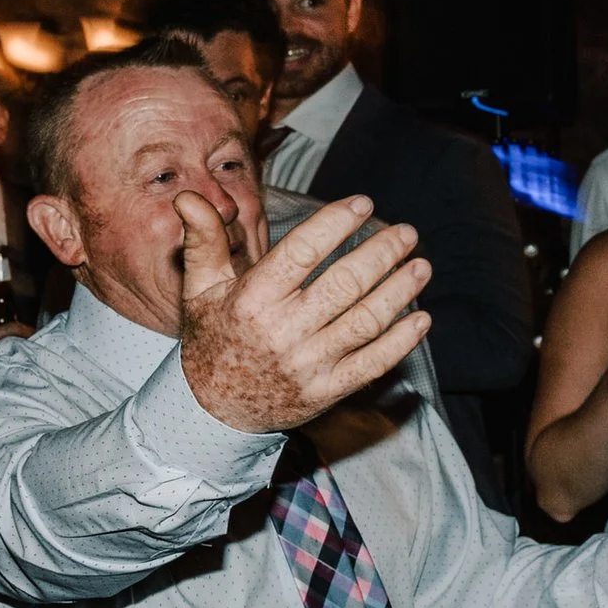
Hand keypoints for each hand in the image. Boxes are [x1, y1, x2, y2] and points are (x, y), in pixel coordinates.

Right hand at [176, 192, 433, 433]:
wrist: (212, 411)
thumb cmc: (212, 339)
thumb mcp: (200, 289)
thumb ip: (202, 241)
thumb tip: (187, 197)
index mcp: (252, 301)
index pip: (302, 251)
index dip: (337, 223)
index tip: (364, 204)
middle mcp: (281, 332)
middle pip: (344, 283)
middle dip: (382, 253)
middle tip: (406, 232)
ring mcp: (306, 364)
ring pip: (365, 321)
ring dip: (399, 291)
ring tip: (421, 266)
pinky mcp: (324, 391)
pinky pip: (372, 363)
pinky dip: (401, 341)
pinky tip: (420, 319)